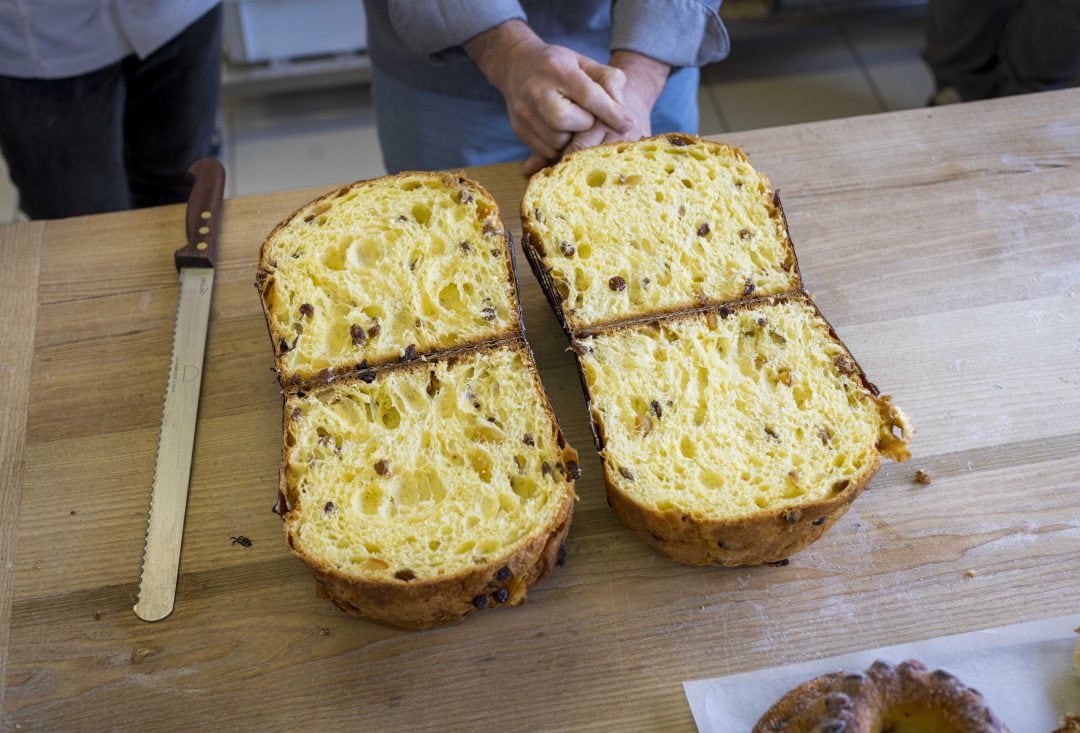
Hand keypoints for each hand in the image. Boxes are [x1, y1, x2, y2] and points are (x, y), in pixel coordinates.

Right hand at [465, 21, 631, 169]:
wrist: (516, 64)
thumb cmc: (559, 66)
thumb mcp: (585, 63)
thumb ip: (609, 80)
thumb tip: (621, 112)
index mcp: (557, 69)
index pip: (589, 95)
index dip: (611, 112)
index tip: (627, 124)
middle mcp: (537, 90)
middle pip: (566, 121)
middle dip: (584, 124)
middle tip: (587, 118)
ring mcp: (524, 111)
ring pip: (556, 141)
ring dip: (572, 138)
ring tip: (573, 125)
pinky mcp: (519, 128)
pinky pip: (545, 150)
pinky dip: (558, 146)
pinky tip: (561, 132)